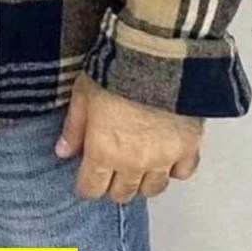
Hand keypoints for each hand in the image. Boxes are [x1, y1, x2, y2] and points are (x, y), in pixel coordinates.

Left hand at [54, 72, 203, 203]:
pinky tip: (165, 156)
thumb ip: (73, 127)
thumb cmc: (115, 71)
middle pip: (122, 193)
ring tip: (137, 166)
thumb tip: (63, 151)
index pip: (91, 189)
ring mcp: (164, 158)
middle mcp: (134, 163)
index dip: (86, 185)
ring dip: (142, 181)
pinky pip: (182, 173)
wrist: (157, 57)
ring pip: (153, 189)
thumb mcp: (83, 94)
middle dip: (113, 185)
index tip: (86, 178)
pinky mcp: (188, 148)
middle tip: (110, 170)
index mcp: (104, 152)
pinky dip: (174, 169)